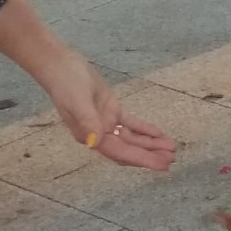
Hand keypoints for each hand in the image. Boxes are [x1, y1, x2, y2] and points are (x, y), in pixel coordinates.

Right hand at [0, 0, 176, 170]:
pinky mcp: (110, 109)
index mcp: (91, 136)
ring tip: (170, 148)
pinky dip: (144, 128)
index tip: (160, 165)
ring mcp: (105, 122)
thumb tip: (95, 143)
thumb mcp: (78, 102)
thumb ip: (88, 122)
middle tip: (171, 160)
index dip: (142, 160)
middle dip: (150, 155)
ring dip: (150, 144)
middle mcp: (98, 133)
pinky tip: (158, 133)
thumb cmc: (66, 83)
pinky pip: (130, 123)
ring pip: (132, 138)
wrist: (59, 64)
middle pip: (129, 149)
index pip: (121, 153)